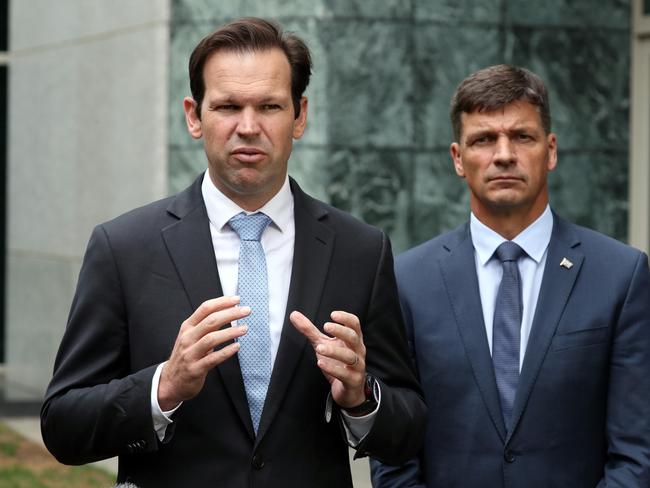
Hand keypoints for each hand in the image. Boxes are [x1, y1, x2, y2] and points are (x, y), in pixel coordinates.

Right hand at [158, 296, 249, 410]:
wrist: (171, 381)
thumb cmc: (187, 355)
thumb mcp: (191, 337)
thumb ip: (206, 325)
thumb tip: (228, 311)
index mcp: (187, 327)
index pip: (205, 309)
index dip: (222, 302)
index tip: (237, 299)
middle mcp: (187, 338)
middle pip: (210, 321)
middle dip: (230, 314)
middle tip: (246, 311)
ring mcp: (190, 353)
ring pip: (211, 339)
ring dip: (230, 332)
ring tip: (244, 329)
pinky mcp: (195, 369)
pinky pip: (212, 359)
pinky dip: (226, 352)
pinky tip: (237, 347)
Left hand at [290, 310, 365, 408]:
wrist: (348, 390)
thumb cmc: (337, 363)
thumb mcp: (322, 344)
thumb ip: (310, 330)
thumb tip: (294, 314)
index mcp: (353, 340)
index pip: (355, 324)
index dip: (346, 318)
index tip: (333, 315)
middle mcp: (358, 351)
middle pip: (354, 338)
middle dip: (341, 331)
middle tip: (325, 326)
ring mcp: (357, 366)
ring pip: (350, 357)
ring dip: (334, 351)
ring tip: (319, 348)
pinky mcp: (353, 380)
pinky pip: (345, 374)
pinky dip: (333, 369)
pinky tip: (321, 363)